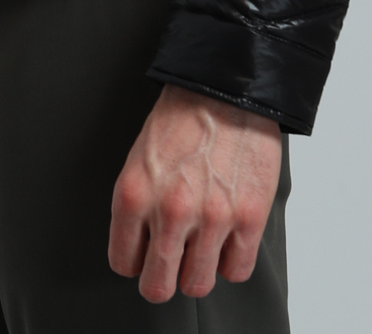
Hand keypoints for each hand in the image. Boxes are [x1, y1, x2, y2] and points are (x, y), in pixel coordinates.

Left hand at [108, 83, 283, 301]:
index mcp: (134, 194)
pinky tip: (228, 237)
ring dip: (199, 270)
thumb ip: (138, 205)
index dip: (136, 259)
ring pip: (197, 285)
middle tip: (171, 263)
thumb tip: (141, 243)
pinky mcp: (249, 218)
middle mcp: (170, 211)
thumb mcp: (140, 157)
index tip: (145, 253)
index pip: (123, 262)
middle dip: (162, 278)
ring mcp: (211, 218)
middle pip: (157, 286)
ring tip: (202, 245)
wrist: (227, 86)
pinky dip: (232, 260)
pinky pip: (237, 271)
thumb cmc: (183, 115)